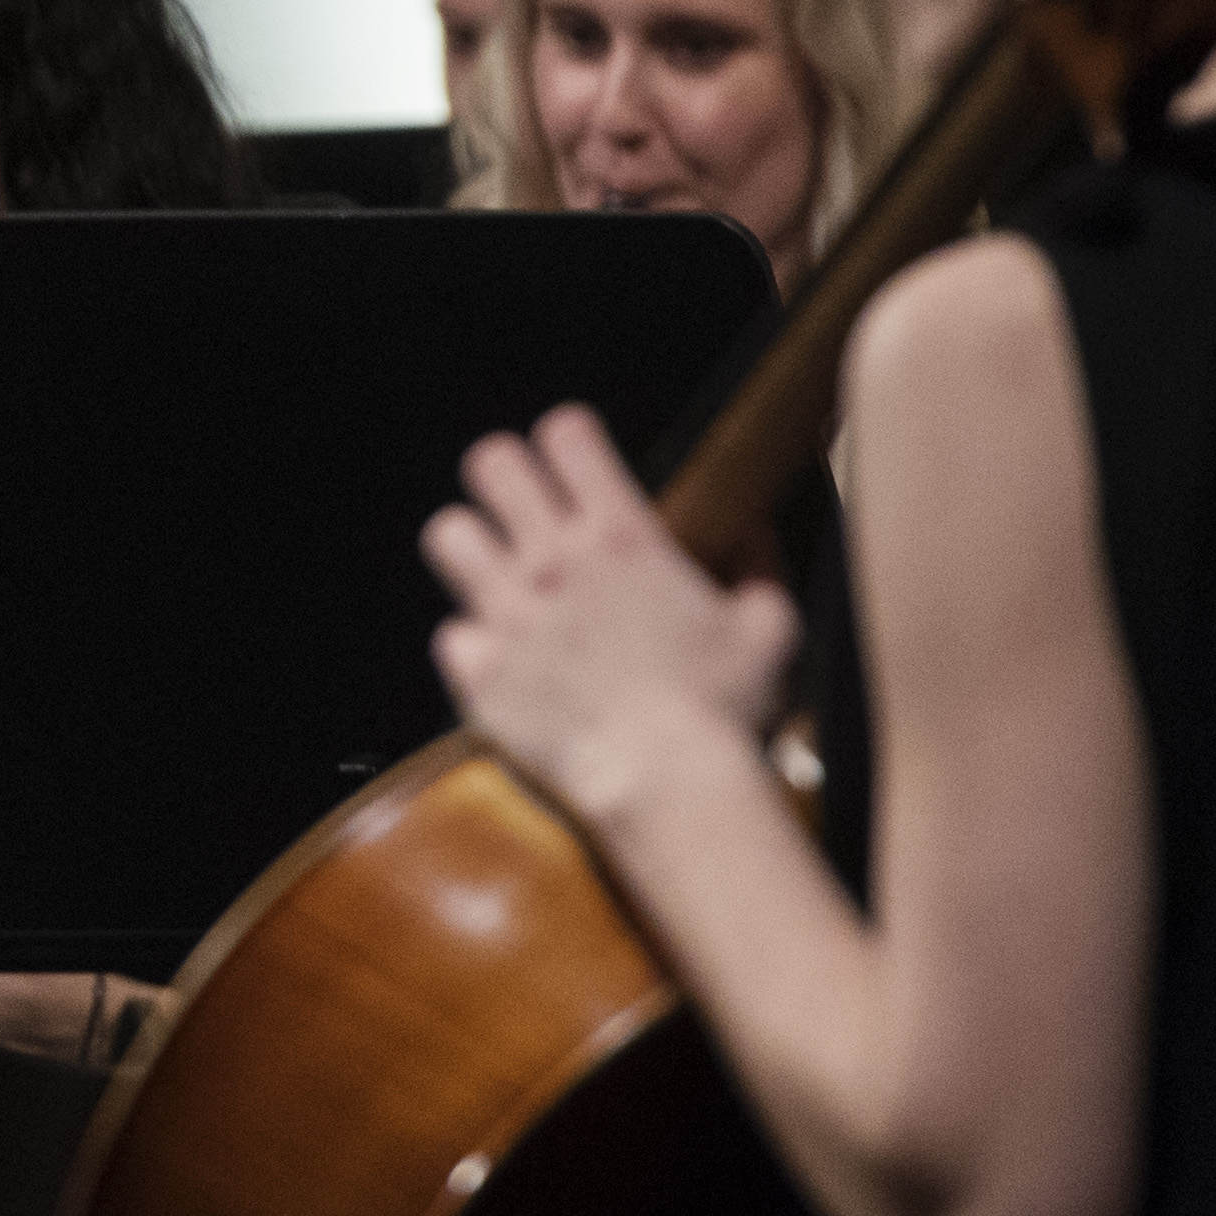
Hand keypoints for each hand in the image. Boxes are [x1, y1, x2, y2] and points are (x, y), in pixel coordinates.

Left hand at [426, 402, 799, 836]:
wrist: (666, 781)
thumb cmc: (722, 708)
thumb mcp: (768, 629)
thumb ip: (759, 568)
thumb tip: (755, 531)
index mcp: (622, 536)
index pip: (567, 434)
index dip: (568, 440)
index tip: (576, 463)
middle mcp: (554, 559)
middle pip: (491, 463)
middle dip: (506, 477)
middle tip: (524, 510)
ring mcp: (507, 610)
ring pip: (447, 534)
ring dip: (471, 549)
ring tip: (495, 576)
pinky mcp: (477, 667)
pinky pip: (451, 634)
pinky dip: (473, 647)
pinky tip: (501, 664)